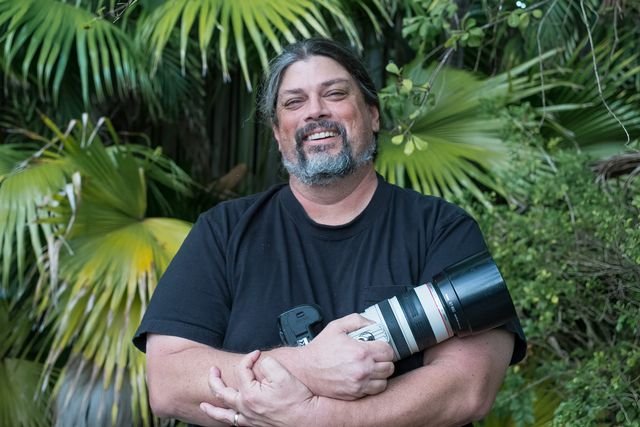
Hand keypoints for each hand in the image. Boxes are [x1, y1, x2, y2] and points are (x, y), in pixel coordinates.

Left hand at [200, 350, 317, 426]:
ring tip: (203, 406)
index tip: (257, 354)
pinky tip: (228, 417)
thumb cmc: (297, 399)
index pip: (242, 370)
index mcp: (250, 394)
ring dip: (212, 409)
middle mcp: (246, 408)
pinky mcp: (256, 426)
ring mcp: (250, 419)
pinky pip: (235, 424)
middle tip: (212, 371)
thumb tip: (259, 362)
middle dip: (215, 379)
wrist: (308, 418)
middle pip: (222, 393)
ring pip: (224, 415)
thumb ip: (267, 363)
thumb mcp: (283, 373)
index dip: (249, 358)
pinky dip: (227, 420)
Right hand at [299, 313, 394, 399]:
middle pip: (389, 365)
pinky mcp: (356, 394)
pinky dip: (375, 383)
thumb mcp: (336, 327)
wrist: (305, 371)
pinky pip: (376, 389)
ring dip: (381, 372)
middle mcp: (363, 369)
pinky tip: (366, 376)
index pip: (388, 350)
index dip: (384, 346)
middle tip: (375, 355)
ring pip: (385, 379)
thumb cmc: (320, 350)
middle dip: (384, 359)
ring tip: (371, 366)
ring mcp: (360, 384)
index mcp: (361, 351)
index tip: (378, 346)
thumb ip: (357, 321)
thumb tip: (373, 324)